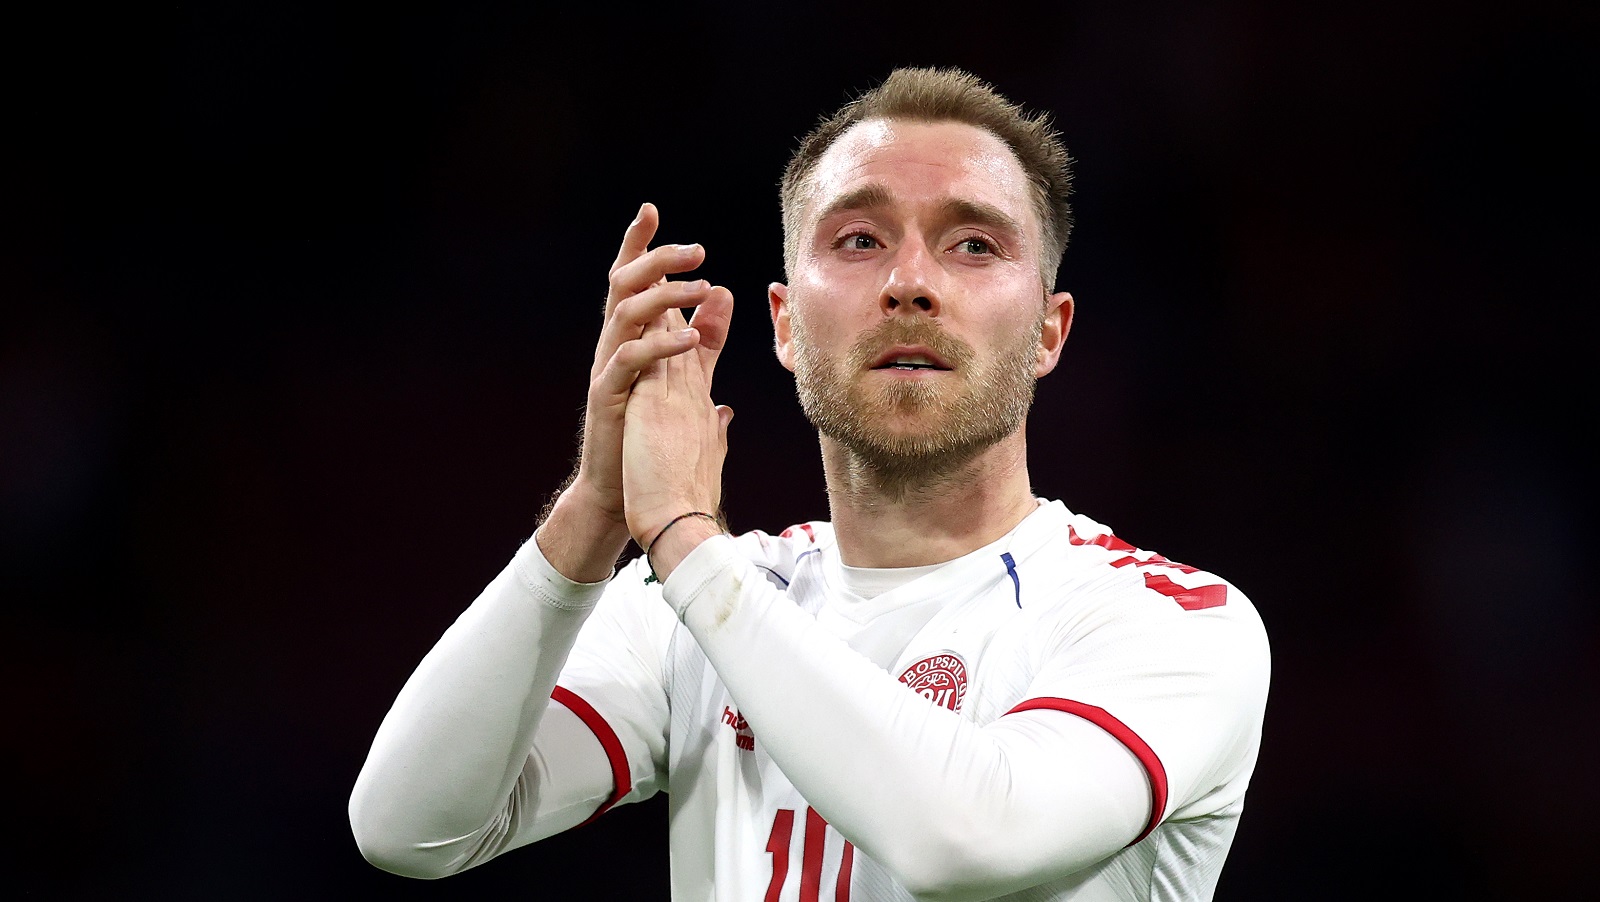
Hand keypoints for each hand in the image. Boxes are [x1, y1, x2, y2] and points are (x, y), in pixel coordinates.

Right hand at [575, 203, 733, 528]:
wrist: (626, 490)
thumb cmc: (651, 432)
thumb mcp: (684, 375)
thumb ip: (703, 337)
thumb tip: (724, 295)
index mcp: (631, 337)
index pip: (632, 280)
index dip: (639, 245)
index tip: (651, 210)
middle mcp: (614, 345)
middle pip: (624, 285)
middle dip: (655, 259)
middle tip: (696, 251)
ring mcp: (608, 370)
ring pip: (624, 314)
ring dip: (664, 296)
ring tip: (701, 287)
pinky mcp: (608, 398)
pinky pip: (629, 361)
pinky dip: (660, 346)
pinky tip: (689, 341)